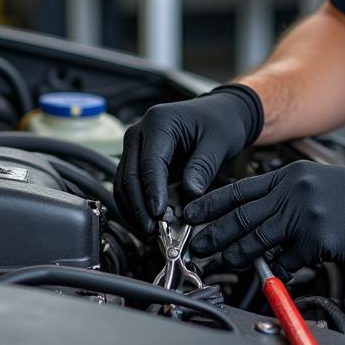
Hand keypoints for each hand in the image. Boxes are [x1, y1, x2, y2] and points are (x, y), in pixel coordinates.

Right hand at [113, 84, 262, 234]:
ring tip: (151, 232)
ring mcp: (136, 146)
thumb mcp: (219, 142)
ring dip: (134, 210)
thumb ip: (203, 167)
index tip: (158, 215)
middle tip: (153, 231)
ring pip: (124, 184)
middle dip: (139, 207)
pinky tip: (149, 221)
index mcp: (159, 122)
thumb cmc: (221, 122)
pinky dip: (136, 205)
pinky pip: (130, 186)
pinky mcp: (138, 160)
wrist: (220, 113)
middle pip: (129, 175)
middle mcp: (140, 132)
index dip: (152, 191)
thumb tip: (190, 195)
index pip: (149, 162)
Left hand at [185, 160, 344, 277]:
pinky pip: (288, 261)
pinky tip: (272, 275)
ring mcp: (304, 215)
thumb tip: (253, 219)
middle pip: (242, 215)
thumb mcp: (312, 183)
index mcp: (287, 177)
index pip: (238, 189)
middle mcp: (292, 192)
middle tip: (198, 246)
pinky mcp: (318, 239)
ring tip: (223, 263)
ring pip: (258, 239)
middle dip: (215, 233)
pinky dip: (277, 270)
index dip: (211, 203)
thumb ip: (282, 197)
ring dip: (237, 254)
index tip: (191, 213)